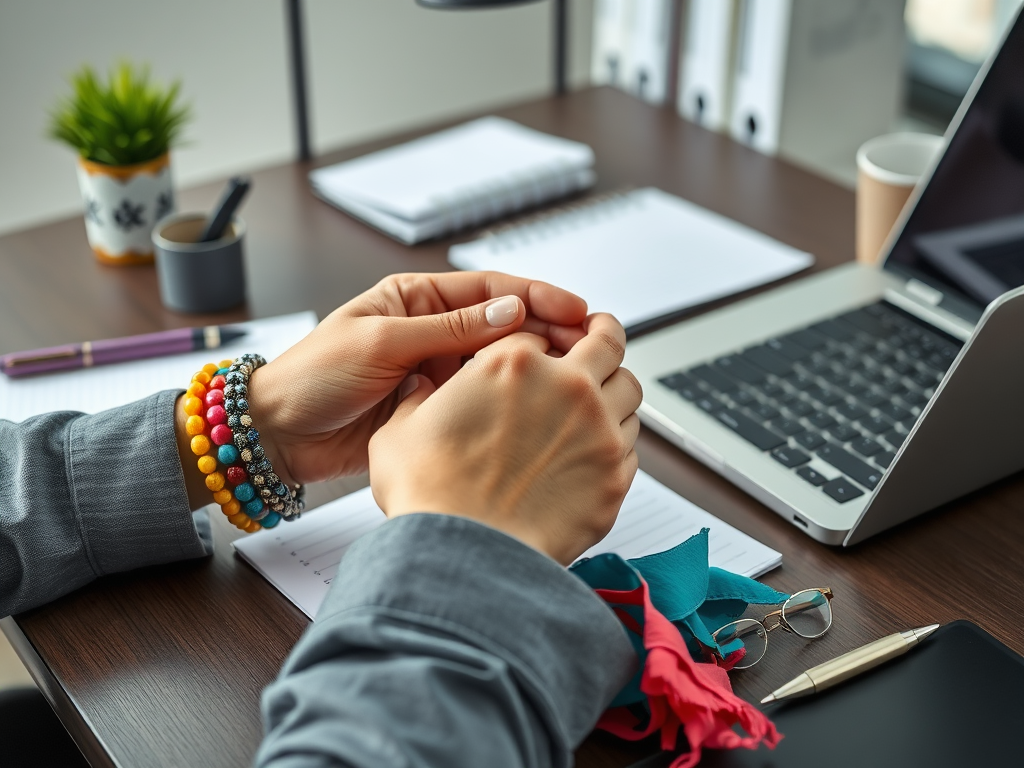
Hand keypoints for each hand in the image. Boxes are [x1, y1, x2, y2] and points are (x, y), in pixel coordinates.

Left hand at [243, 272, 588, 485]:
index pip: (488, 290)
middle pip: (503, 324)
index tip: (575, 309)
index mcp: (415, 299)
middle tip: (588, 344)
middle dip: (547, 331)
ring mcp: (436, 370)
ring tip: (573, 374)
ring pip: (498, 363)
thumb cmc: (313, 377)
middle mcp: (431, 331)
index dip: (536, 296)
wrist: (280, 435)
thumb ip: (449, 329)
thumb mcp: (381, 342)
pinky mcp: (437, 406)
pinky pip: (482, 398)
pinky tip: (537, 403)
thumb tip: (511, 311)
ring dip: (534, 366)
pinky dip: (511, 398)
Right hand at [368, 314, 642, 564]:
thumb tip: (419, 391)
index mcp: (513, 365)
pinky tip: (598, 453)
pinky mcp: (616, 477)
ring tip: (602, 400)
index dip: (542, 340)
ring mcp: (599, 432)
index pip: (545, 332)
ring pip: (631, 391)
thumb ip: (416, 400)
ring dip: (616, 390)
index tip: (544, 347)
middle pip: (609, 343)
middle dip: (605, 336)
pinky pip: (633, 446)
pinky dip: (620, 442)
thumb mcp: (399, 431)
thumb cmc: (432, 497)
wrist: (468, 556)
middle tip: (601, 337)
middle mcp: (567, 389)